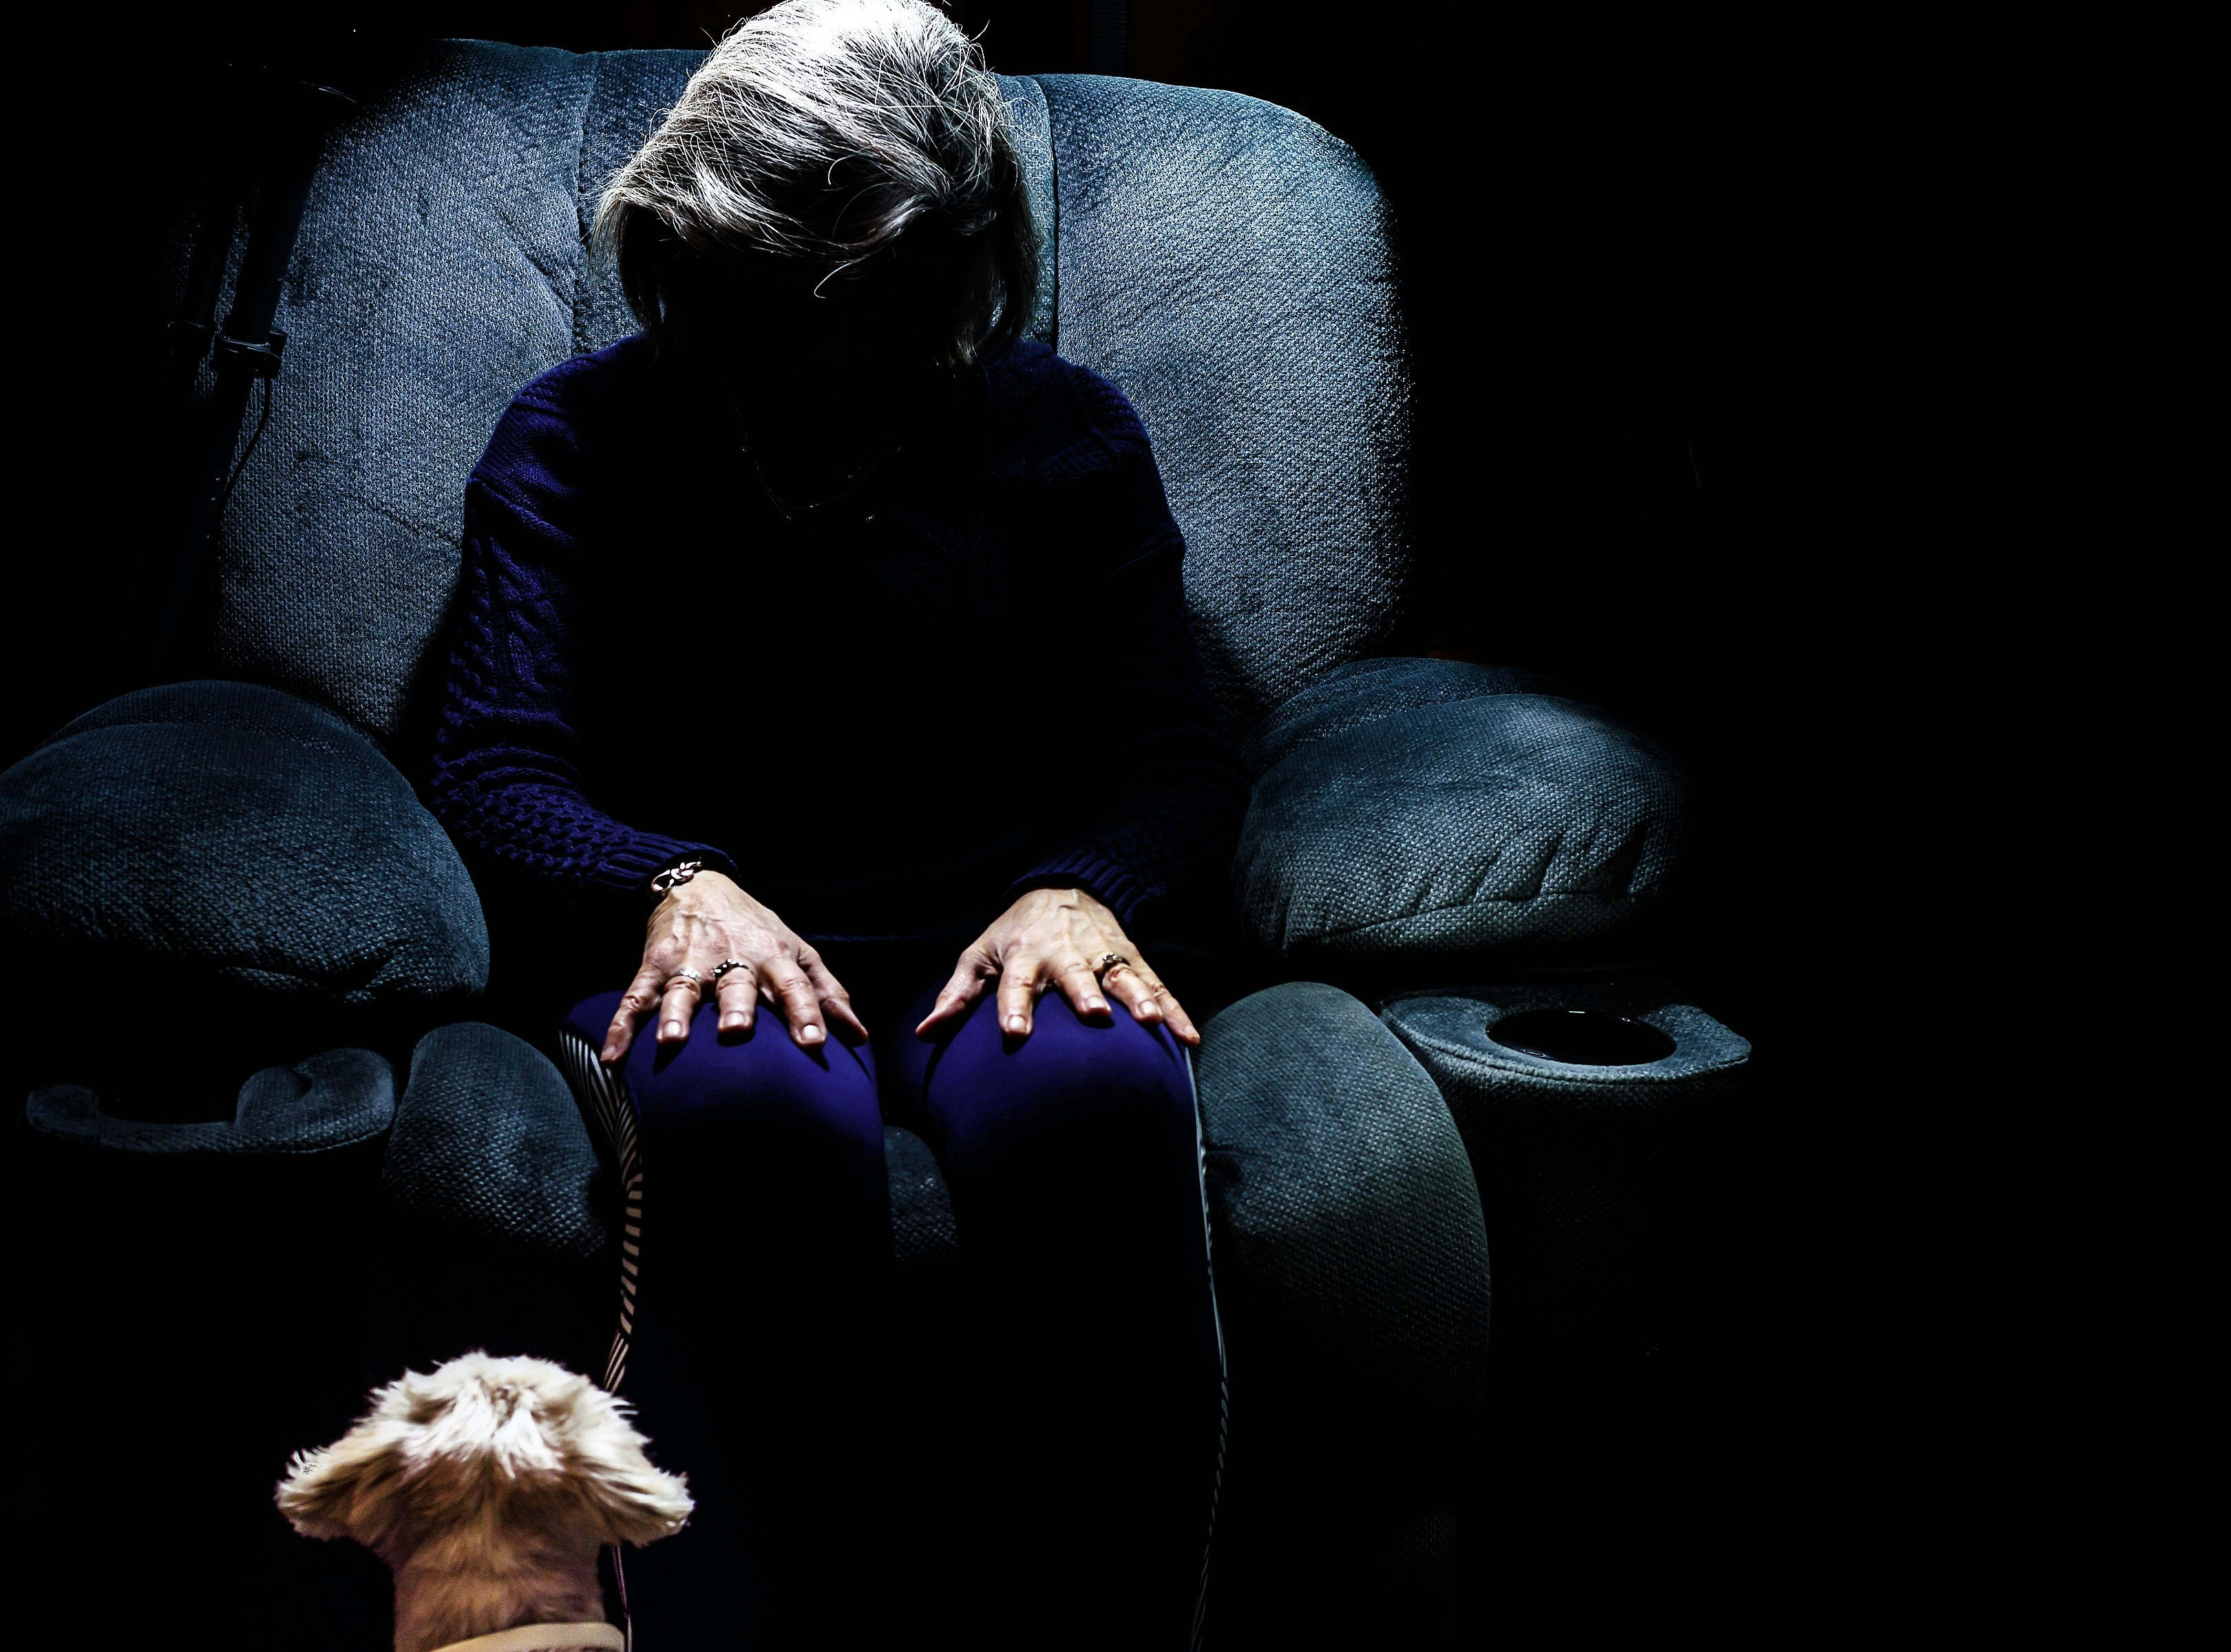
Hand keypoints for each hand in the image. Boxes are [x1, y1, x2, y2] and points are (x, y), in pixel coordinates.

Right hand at [601, 871, 866, 1065]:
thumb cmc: (759, 930)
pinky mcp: (654, 965)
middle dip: (736, 1009)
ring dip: (676, 1015)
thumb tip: (859, 1038)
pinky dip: (621, 1028)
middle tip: (736, 1033)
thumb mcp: (798, 952)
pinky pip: (635, 998)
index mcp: (773, 957)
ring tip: (671, 1041)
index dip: (805, 1013)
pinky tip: (611, 1058)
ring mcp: (690, 961)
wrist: (700, 885)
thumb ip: (827, 994)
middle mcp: (732, 958)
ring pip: (682, 990)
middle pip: (735, 985)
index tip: (814, 1044)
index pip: (793, 986)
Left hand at [914, 887, 1199, 1046]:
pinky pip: (1157, 986)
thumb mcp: (980, 954)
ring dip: (1138, 998)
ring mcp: (1105, 955)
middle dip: (1086, 994)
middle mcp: (1067, 954)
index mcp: (1026, 954)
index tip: (1015, 1033)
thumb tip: (924, 1033)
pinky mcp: (1133, 960)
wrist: (1068, 888)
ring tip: (1151, 1023)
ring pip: (1124, 977)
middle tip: (1095, 1015)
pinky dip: (1175, 1010)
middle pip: (1078, 976)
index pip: (1017, 983)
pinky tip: (1188, 1037)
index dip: (1015, 1007)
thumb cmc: (1015, 933)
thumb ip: (957, 995)